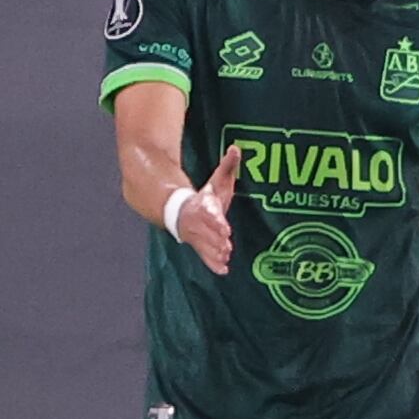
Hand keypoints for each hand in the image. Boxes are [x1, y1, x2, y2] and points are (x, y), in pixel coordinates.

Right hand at [172, 144, 241, 275]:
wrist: (182, 211)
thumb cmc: (205, 197)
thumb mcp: (216, 180)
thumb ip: (227, 166)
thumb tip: (236, 148)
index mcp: (204, 206)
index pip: (210, 214)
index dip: (216, 221)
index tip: (225, 227)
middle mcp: (199, 223)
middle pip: (208, 232)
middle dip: (216, 240)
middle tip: (227, 247)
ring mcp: (198, 236)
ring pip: (206, 246)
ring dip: (215, 253)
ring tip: (225, 258)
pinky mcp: (200, 246)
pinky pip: (205, 257)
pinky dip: (213, 264)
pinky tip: (223, 271)